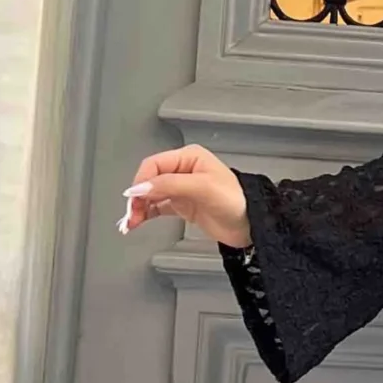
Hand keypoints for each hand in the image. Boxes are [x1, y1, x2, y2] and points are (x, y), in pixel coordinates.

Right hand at [120, 145, 249, 250]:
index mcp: (188, 158)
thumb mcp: (202, 187)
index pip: (154, 165)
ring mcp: (182, 189)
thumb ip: (169, 185)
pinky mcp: (183, 206)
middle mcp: (183, 170)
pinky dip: (146, 214)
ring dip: (139, 207)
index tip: (133, 199)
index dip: (141, 181)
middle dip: (137, 197)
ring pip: (151, 194)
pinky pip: (157, 207)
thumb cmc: (234, 200)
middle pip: (149, 180)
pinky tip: (137, 222)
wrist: (252, 224)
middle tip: (131, 214)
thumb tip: (139, 189)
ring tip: (130, 222)